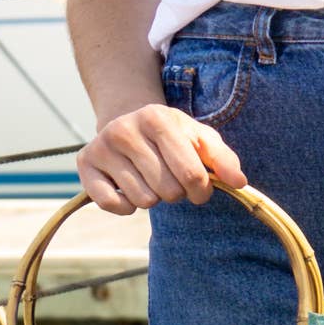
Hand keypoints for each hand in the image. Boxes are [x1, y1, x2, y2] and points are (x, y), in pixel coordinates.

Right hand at [76, 103, 243, 212]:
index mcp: (158, 118)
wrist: (128, 123)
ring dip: (152, 197)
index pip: (191, 173)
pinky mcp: (85, 165)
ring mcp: (102, 146)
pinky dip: (127, 206)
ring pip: (143, 200)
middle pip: (168, 190)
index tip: (200, 189)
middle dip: (176, 193)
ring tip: (148, 178)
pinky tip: (128, 188)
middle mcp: (126, 129)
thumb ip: (223, 159)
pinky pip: (113, 205)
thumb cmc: (172, 137)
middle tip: (170, 180)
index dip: (201, 190)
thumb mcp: (200, 138)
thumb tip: (238, 182)